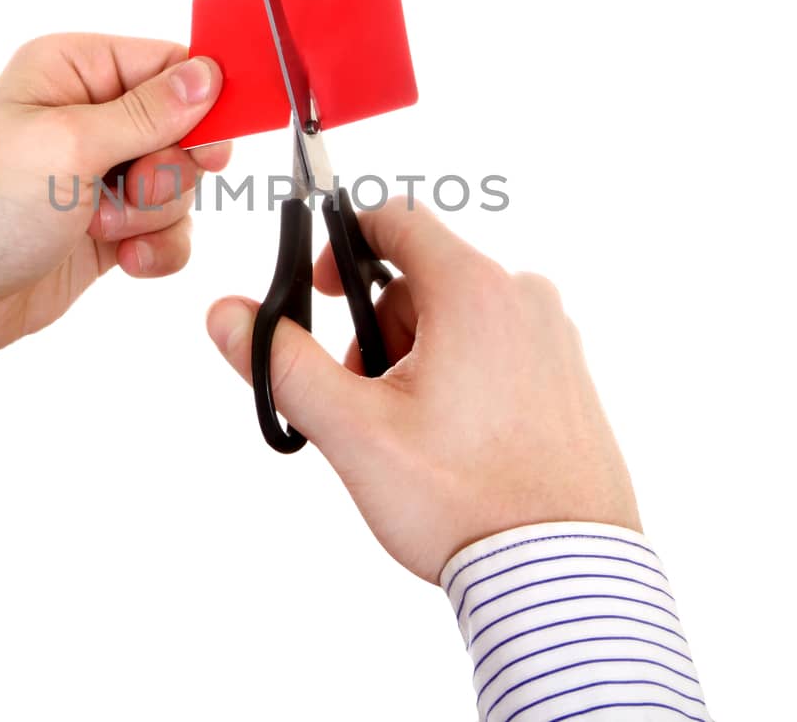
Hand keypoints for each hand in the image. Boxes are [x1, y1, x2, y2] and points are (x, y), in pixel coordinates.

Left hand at [0, 33, 230, 349]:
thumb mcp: (68, 146)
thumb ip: (148, 112)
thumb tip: (208, 74)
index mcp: (74, 69)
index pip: (169, 64)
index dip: (200, 102)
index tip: (209, 144)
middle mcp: (91, 113)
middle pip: (185, 128)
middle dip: (167, 169)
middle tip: (127, 187)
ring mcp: (102, 170)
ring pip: (181, 182)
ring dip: (152, 213)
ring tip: (99, 226)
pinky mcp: (112, 222)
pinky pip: (170, 226)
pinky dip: (156, 246)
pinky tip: (122, 259)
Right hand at [205, 198, 639, 582]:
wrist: (559, 575)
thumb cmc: (463, 502)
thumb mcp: (353, 430)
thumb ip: (282, 363)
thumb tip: (227, 315)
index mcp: (474, 290)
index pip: (395, 219)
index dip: (342, 243)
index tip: (318, 292)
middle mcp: (524, 299)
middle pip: (422, 281)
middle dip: (378, 331)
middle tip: (367, 402)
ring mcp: (554, 338)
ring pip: (459, 321)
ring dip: (418, 361)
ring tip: (413, 436)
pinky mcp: (569, 379)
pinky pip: (497, 352)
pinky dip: (462, 382)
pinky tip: (455, 447)